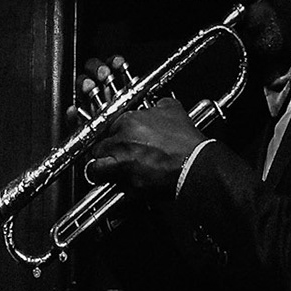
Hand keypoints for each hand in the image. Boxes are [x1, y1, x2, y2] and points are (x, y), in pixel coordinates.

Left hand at [83, 97, 206, 192]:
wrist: (196, 164)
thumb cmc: (187, 142)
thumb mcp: (174, 111)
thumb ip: (159, 106)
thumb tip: (157, 105)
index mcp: (128, 122)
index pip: (107, 127)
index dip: (112, 136)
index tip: (117, 140)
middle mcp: (121, 142)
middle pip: (98, 147)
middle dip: (104, 153)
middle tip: (113, 156)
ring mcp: (122, 163)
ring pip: (95, 167)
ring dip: (98, 170)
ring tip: (104, 172)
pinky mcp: (128, 183)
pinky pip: (111, 185)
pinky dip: (113, 185)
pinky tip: (119, 184)